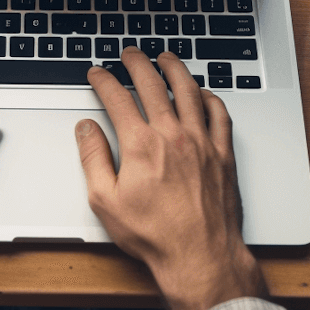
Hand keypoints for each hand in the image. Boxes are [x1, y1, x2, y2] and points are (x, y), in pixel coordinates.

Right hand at [77, 48, 266, 309]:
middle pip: (152, 84)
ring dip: (175, 69)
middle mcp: (173, 135)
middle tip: (129, 54)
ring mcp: (201, 142)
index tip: (97, 74)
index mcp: (141, 144)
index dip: (103, 81)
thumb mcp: (106, 200)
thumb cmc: (155, 235)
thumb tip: (86, 129)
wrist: (200, 256)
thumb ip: (93, 158)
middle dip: (137, 63)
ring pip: (189, 91)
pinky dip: (209, 98)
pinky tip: (203, 94)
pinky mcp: (222, 154)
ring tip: (166, 58)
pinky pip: (219, 114)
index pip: (117, 98)